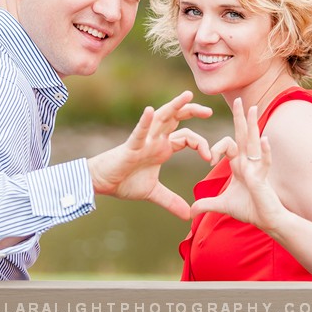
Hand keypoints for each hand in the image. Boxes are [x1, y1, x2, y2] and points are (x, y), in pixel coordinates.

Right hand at [87, 90, 211, 219]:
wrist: (102, 183)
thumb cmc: (124, 182)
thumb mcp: (153, 193)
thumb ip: (171, 201)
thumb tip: (188, 215)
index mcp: (162, 148)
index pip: (187, 137)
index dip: (201, 145)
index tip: (210, 159)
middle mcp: (155, 140)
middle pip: (176, 119)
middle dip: (192, 111)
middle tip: (210, 111)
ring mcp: (144, 141)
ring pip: (161, 118)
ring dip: (174, 106)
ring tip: (187, 96)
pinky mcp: (130, 146)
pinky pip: (139, 132)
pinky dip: (145, 121)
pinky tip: (151, 110)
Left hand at [191, 98, 288, 232]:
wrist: (268, 221)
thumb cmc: (250, 209)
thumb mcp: (222, 205)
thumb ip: (206, 204)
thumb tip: (191, 212)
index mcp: (239, 164)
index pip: (228, 145)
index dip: (215, 149)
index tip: (209, 160)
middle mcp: (248, 162)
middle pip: (243, 135)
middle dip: (240, 117)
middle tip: (237, 99)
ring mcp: (257, 168)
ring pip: (254, 142)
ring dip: (253, 125)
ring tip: (253, 109)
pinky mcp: (263, 178)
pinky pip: (264, 162)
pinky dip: (264, 151)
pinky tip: (264, 140)